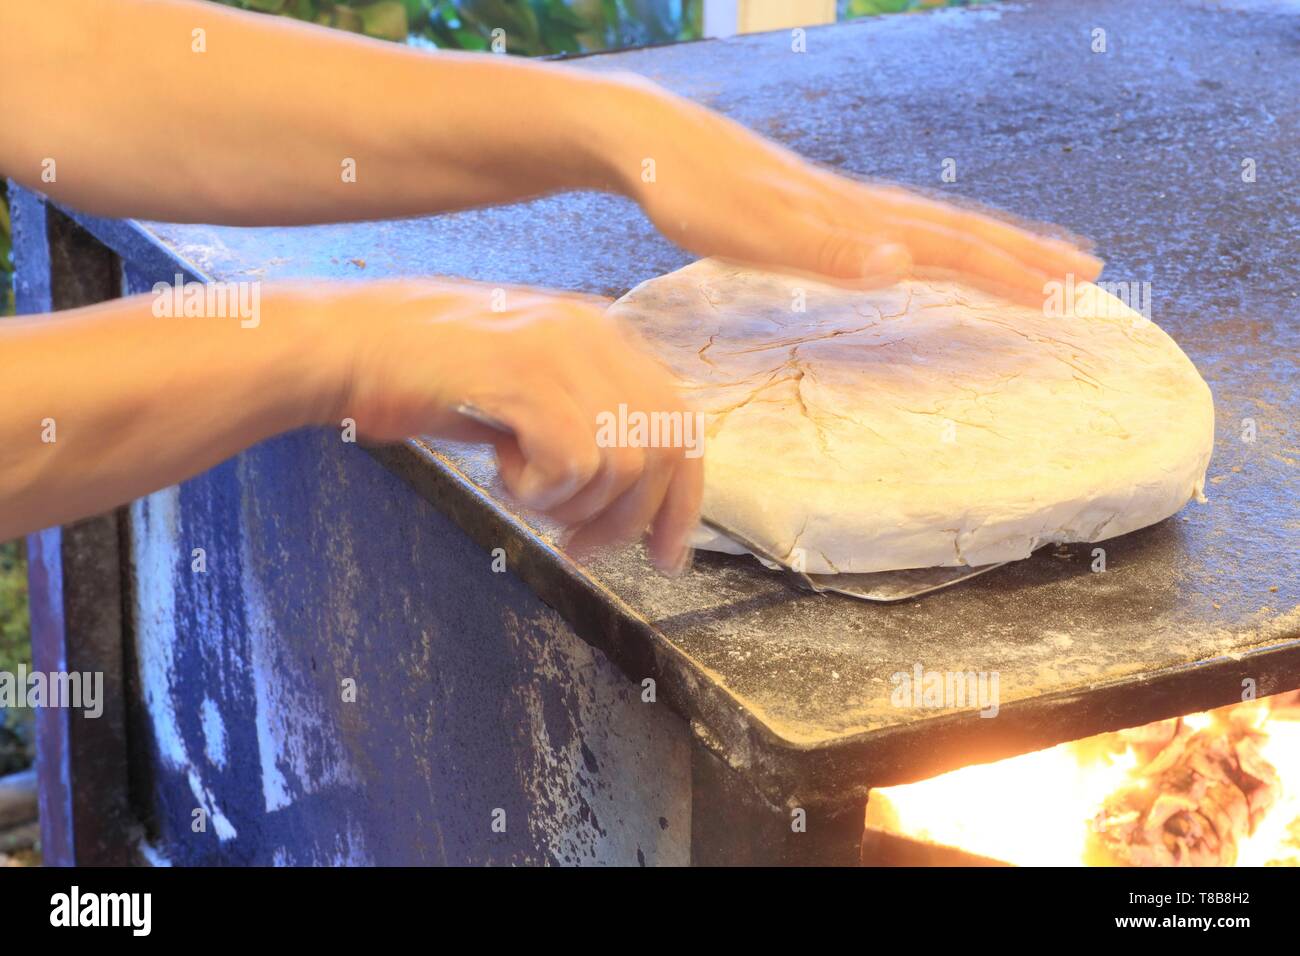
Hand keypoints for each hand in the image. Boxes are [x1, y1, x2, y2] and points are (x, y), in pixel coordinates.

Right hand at [327, 279, 701, 572]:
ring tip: (521, 490)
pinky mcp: (524, 377)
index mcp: (603, 333)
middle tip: (578, 547)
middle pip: (661, 450)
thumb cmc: (428, 377)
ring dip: (572, 503)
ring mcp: (561, 351)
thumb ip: (586, 418)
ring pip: (621, 464)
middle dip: (626, 519)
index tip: (665, 555)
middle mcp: (593, 333)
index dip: (680, 499)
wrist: (349, 347)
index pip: (679, 423)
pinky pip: (575, 463)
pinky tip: (502, 473)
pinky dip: (542, 491)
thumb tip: (634, 492)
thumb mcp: (526, 386)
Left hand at [600, 76, 1102, 302]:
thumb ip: (824, 251)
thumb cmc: (691, 194)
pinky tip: (929, 245)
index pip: (951, 247)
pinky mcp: (817, 203)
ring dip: (989, 241)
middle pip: (959, 229)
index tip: (1068, 293)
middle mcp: (858, 206)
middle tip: (1087, 275)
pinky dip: (933, 236)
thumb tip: (900, 265)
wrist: (650, 142)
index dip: (1010, 271)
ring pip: (933, 221)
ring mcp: (840, 202)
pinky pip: (897, 221)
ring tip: (1035, 255)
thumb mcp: (750, 233)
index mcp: (854, 218)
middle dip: (1024, 254)